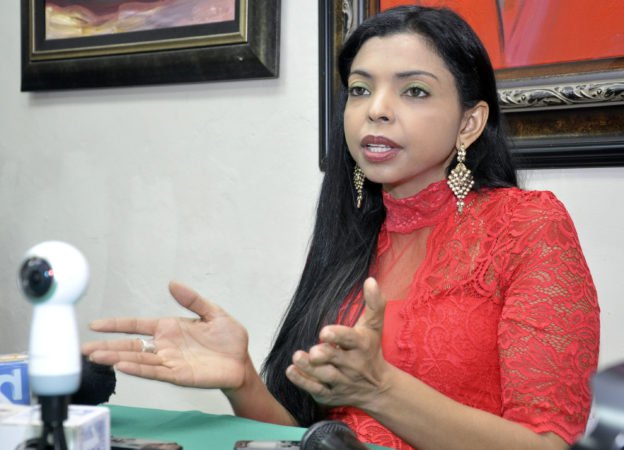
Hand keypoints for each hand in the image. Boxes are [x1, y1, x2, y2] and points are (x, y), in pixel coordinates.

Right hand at [82, 281, 249, 390]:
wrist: (241, 362)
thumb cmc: (229, 340)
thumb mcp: (214, 313)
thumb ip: (193, 300)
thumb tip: (173, 284)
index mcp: (170, 328)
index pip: (137, 325)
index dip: (117, 325)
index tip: (95, 325)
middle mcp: (165, 345)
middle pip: (131, 345)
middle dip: (107, 345)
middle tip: (83, 348)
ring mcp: (169, 361)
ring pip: (138, 359)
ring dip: (116, 357)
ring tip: (95, 356)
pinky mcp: (178, 374)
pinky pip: (154, 371)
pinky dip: (138, 369)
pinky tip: (122, 366)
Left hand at [286, 277, 389, 409]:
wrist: (378, 387)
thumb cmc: (371, 349)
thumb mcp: (374, 326)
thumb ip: (374, 303)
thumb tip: (370, 280)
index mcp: (362, 345)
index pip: (351, 340)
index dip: (338, 336)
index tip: (324, 332)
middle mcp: (353, 365)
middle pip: (336, 359)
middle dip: (323, 355)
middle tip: (312, 351)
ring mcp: (342, 381)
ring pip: (324, 375)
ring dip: (309, 368)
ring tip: (297, 357)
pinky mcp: (331, 394)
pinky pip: (316, 390)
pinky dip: (303, 382)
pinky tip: (291, 371)